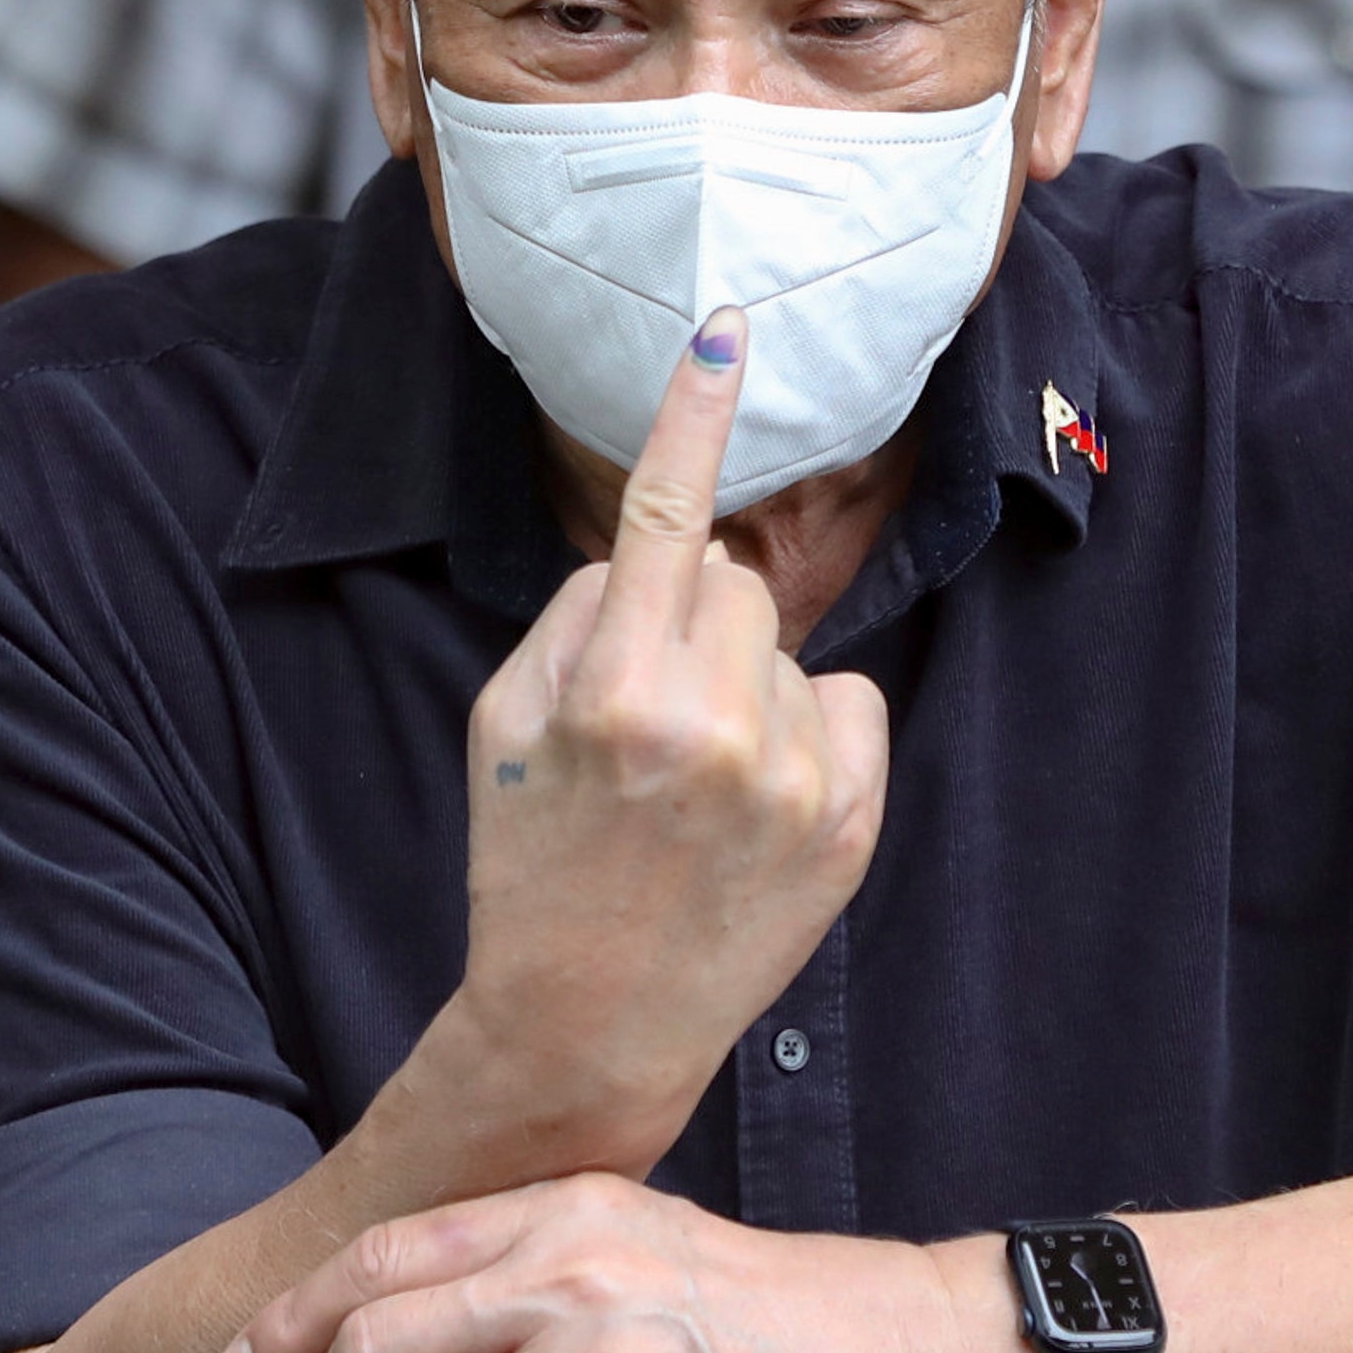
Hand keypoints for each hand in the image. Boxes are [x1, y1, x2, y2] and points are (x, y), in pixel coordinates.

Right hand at [440, 308, 888, 1162]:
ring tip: (698, 787)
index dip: (692, 414)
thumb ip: (574, 618)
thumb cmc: (532, 862)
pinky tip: (758, 809)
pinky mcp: (850, 825)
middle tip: (650, 719)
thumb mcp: (501, 727)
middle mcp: (710, 726)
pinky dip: (811, 737)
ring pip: (786, 647)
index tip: (725, 328)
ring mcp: (790, 780)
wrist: (590, 1024)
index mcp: (612, 691)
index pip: (661, 518)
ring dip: (749, 686)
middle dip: (692, 622)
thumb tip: (656, 550)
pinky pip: (849, 705)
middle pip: (729, 582)